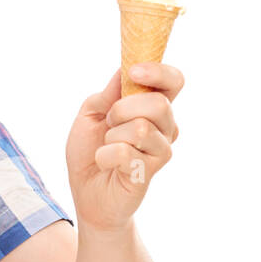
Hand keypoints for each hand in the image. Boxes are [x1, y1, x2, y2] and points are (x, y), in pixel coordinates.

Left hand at [65, 63, 183, 231]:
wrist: (86, 191)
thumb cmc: (90, 150)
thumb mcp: (90, 114)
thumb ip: (108, 94)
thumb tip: (125, 70)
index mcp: (152, 108)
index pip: (174, 82)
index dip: (159, 72)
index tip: (135, 71)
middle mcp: (164, 128)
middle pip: (159, 104)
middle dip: (123, 109)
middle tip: (109, 123)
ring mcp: (160, 151)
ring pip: (141, 128)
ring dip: (112, 135)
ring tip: (107, 145)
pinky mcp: (148, 172)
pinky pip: (125, 152)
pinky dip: (105, 155)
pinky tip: (105, 162)